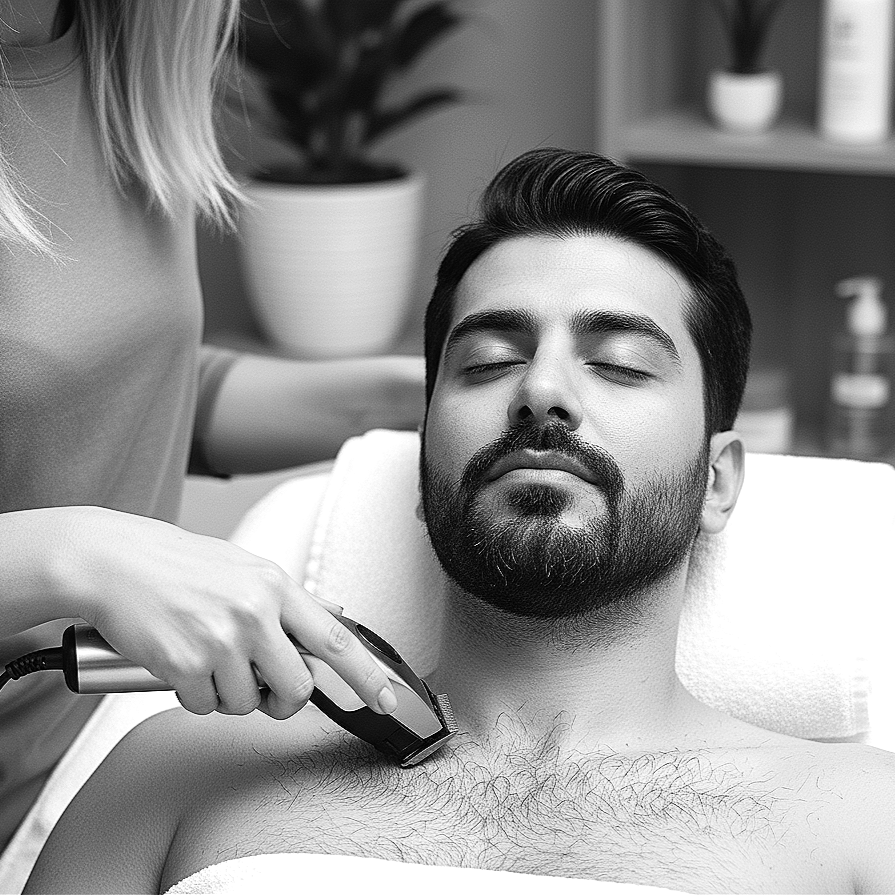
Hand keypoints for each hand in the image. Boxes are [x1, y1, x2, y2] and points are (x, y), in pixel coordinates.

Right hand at [66, 507, 396, 719]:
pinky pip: (204, 706)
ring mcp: (221, 639)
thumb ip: (291, 598)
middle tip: (260, 686)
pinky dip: (193, 696)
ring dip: (229, 695)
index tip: (389, 700)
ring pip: (248, 704)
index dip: (368, 676)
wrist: (114, 561)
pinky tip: (180, 663)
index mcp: (276, 586)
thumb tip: (336, 613)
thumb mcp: (245, 568)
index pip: (336, 639)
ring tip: (207, 658)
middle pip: (297, 690)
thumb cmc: (179, 564)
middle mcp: (256, 612)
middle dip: (281, 700)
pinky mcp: (185, 664)